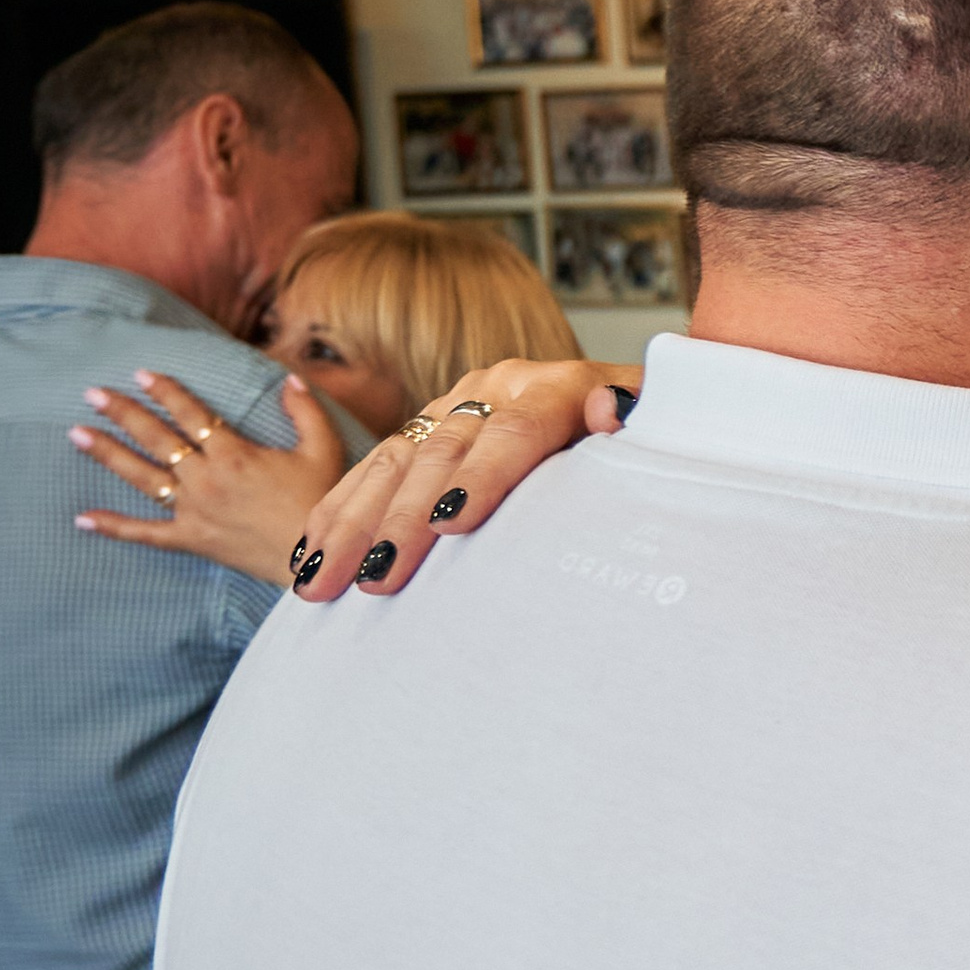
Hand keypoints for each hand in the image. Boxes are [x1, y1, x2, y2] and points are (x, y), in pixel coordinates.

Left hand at [72, 365, 347, 588]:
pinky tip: (83, 518)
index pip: (190, 413)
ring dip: (107, 453)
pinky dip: (114, 527)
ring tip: (77, 433)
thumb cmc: (321, 504)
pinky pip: (146, 534)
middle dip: (123, 412)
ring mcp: (195, 510)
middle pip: (157, 438)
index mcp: (234, 453)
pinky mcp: (192, 539)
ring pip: (143, 476)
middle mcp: (206, 478)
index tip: (141, 374)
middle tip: (93, 393)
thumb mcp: (323, 450)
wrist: (318, 561)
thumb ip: (305, 411)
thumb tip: (290, 379)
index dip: (165, 391)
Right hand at [292, 353, 623, 601]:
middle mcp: (495, 390)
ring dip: (350, 525)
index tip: (450, 525)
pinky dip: (335, 516)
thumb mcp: (661, 433)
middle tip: (375, 580)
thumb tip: (610, 412)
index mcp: (553, 387)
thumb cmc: (650, 443)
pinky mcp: (425, 430)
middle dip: (401, 520)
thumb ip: (640, 428)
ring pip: (391, 463)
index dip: (481, 477)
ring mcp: (453, 408)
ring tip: (320, 582)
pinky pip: (368, 471)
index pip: (512, 432)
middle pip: (441, 453)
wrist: (626, 409)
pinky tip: (308, 559)